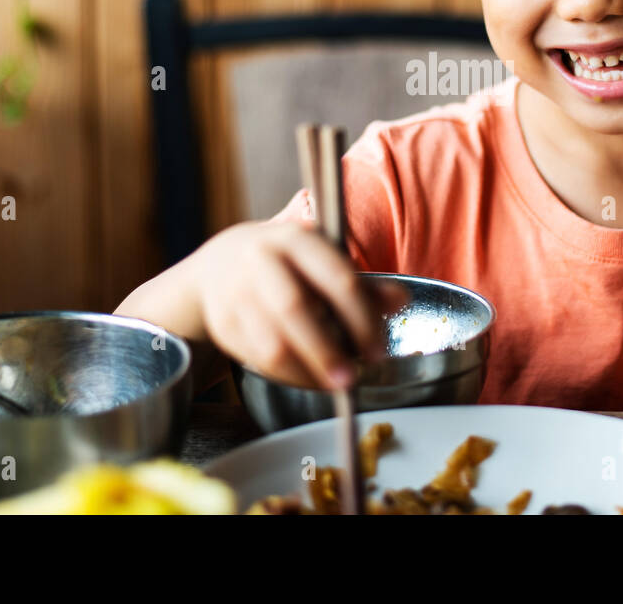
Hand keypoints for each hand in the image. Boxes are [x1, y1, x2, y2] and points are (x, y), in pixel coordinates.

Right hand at [191, 221, 408, 389]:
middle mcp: (261, 259)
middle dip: (327, 351)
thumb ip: (362, 285)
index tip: (378, 351)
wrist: (221, 262)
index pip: (336, 279)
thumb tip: (402, 301)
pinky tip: (306, 378)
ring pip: (271, 342)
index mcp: (297, 238)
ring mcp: (236, 291)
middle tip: (351, 380)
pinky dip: (286, 375)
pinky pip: (257, 360)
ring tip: (330, 384)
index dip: (362, 318)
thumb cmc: (288, 264)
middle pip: (295, 309)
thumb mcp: (323, 261)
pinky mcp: (223, 322)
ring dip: (305, 371)